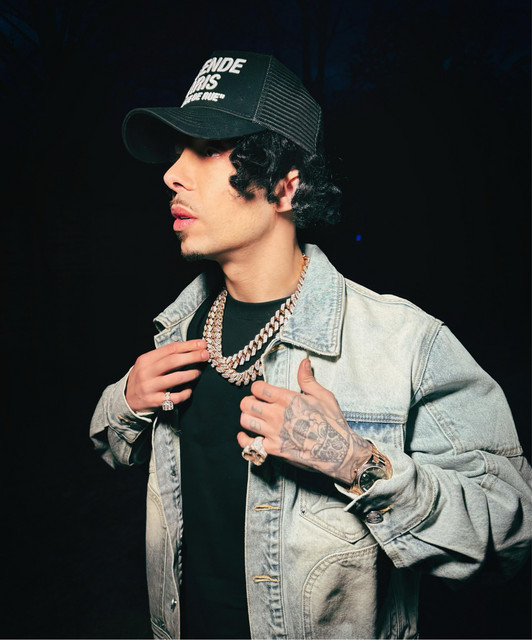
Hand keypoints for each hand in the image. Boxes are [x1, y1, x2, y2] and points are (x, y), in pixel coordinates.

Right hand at [126, 339, 209, 411]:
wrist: (127, 400)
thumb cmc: (143, 378)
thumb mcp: (148, 364)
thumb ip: (164, 357)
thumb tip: (190, 347)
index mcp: (146, 359)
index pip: (170, 349)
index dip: (188, 345)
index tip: (202, 344)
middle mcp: (146, 372)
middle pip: (173, 361)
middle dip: (192, 356)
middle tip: (206, 354)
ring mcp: (149, 387)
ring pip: (175, 378)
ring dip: (191, 374)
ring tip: (199, 372)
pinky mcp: (154, 401)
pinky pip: (174, 397)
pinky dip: (185, 393)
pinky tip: (189, 390)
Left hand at [238, 358, 371, 483]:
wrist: (337, 451)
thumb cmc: (332, 423)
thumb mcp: (323, 396)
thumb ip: (308, 379)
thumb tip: (303, 361)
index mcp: (287, 399)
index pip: (258, 388)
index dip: (257, 389)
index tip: (261, 392)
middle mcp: (277, 415)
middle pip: (247, 404)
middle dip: (249, 402)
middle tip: (256, 405)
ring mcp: (273, 433)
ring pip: (246, 421)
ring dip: (247, 418)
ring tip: (254, 419)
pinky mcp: (273, 449)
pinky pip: (249, 444)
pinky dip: (244, 440)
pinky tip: (247, 436)